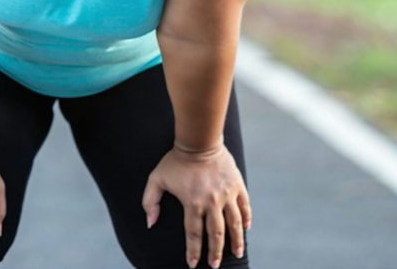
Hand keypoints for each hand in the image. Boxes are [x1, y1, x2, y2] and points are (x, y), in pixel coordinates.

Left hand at [141, 144, 251, 268]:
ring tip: (237, 254)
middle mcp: (212, 202)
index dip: (193, 251)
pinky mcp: (237, 186)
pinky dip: (247, 219)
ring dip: (236, 241)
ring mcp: (227, 194)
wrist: (199, 141)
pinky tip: (246, 230)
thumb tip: (150, 223)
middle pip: (216, 234)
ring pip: (235, 224)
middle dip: (215, 252)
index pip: (193, 234)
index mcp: (192, 203)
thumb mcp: (156, 179)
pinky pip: (245, 207)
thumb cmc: (175, 161)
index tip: (193, 264)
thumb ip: (150, 201)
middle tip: (214, 265)